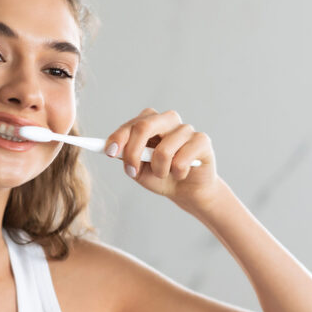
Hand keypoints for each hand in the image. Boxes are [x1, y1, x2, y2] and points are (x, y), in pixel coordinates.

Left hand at [105, 108, 219, 212]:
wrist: (188, 191)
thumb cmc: (161, 176)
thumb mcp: (138, 170)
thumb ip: (127, 158)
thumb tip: (116, 151)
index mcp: (150, 122)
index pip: (132, 124)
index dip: (119, 137)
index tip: (109, 152)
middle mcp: (168, 120)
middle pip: (144, 126)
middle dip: (133, 152)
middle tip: (132, 171)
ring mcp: (186, 129)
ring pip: (163, 150)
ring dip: (160, 170)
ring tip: (166, 174)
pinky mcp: (202, 140)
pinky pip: (181, 161)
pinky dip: (177, 173)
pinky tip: (182, 173)